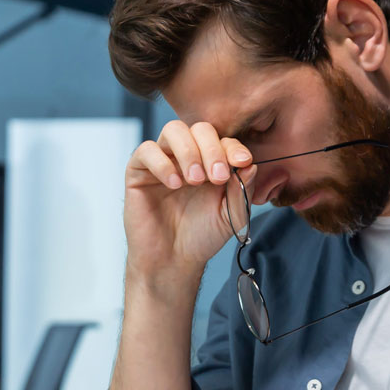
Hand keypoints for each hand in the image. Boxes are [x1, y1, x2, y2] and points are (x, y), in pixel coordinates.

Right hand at [123, 120, 253, 276]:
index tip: (242, 161)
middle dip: (212, 149)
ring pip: (173, 130)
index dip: (233, 147)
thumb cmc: (201, 237)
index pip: (223, 140)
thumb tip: (250, 163)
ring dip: (189, 151)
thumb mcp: (232, 215)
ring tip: (195, 180)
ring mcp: (163, 162)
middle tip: (217, 177)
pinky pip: (146, 151)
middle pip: (200, 128)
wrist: (172, 261)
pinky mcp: (138, 172)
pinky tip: (174, 184)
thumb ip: (243, 189)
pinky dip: (162, 163)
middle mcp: (187, 157)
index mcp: (211, 163)